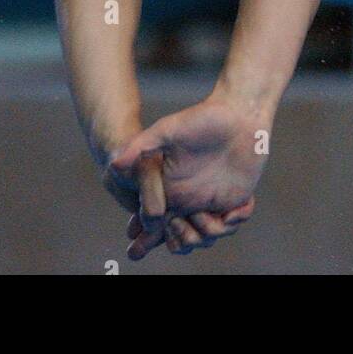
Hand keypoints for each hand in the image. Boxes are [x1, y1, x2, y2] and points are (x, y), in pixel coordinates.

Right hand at [110, 97, 267, 257]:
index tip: (147, 235)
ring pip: (202, 237)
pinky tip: (231, 212)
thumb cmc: (202, 118)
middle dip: (178, 240)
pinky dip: (230, 224)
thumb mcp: (168, 129)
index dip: (147, 234)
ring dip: (204, 236)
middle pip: (178, 237)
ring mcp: (210, 200)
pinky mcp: (232, 200)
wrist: (239, 113)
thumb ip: (141, 145)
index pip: (154, 219)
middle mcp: (188, 197)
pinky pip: (228, 226)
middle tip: (181, 224)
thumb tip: (114, 164)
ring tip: (205, 217)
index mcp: (168, 185)